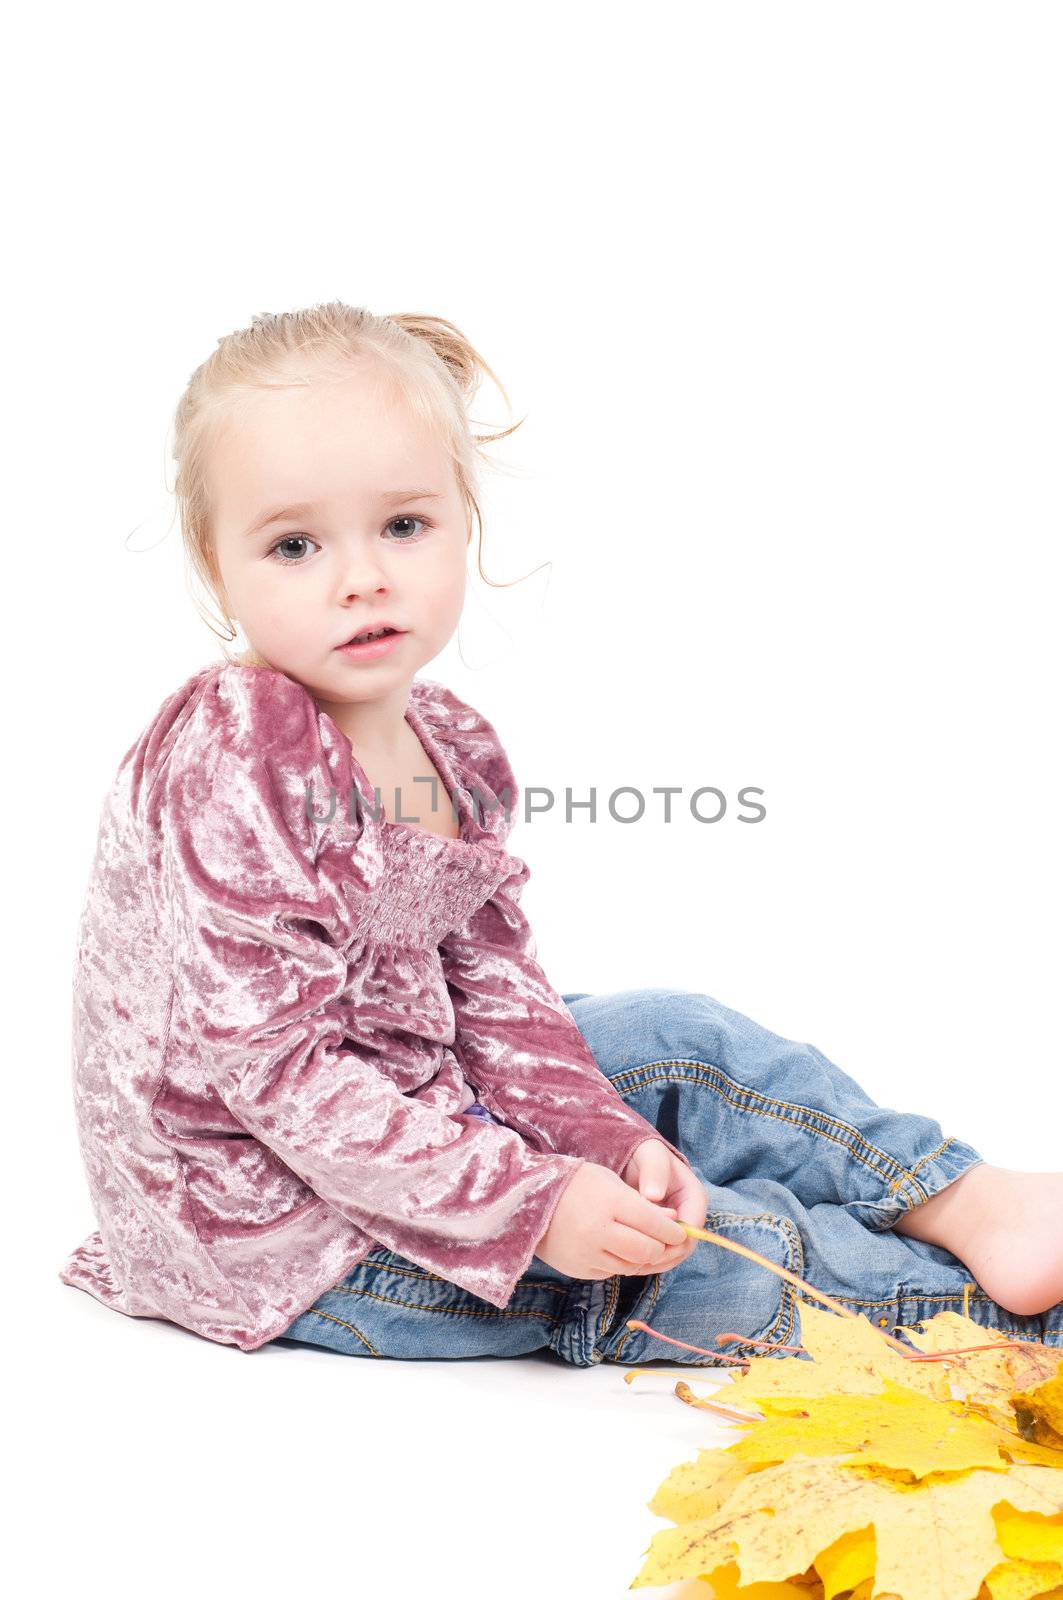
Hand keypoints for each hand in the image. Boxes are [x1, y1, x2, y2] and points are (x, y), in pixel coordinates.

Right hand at [533, 1161, 694, 1281]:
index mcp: (610, 1203)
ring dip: (644, 1258)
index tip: (681, 1230)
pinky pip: (612, 1272)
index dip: (674, 1231)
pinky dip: (622, 1263)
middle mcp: (599, 1231)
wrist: (529, 1200)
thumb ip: (643, 1203)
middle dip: (663, 1248)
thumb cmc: (575, 1184)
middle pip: (648, 1251)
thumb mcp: (610, 1181)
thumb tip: (674, 1221)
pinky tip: (621, 1250)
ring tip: (646, 1245)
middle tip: (668, 1242)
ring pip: (632, 1266)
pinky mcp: (580, 1270)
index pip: (656, 1225)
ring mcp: (587, 1254)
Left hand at [619, 1138, 708, 1271]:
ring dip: (653, 1262)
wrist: (638, 1159)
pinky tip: (626, 1261)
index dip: (672, 1242)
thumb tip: (653, 1195)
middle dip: (661, 1257)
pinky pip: (660, 1254)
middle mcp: (690, 1216)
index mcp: (694, 1198)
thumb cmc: (647, 1156)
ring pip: (672, 1255)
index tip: (647, 1246)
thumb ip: (654, 1172)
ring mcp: (678, 1227)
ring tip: (627, 1263)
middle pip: (683, 1248)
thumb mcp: (651, 1156)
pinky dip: (646, 1260)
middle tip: (634, 1261)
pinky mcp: (664, 1235)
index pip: (692, 1230)